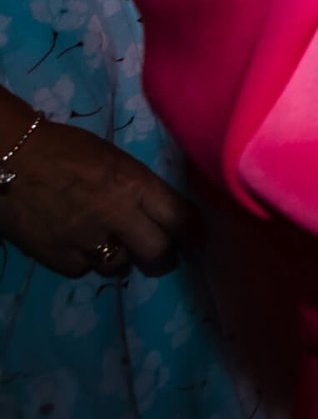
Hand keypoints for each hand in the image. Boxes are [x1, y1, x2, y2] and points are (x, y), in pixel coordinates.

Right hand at [0, 118, 191, 277]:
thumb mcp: (114, 159)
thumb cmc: (63, 149)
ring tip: (108, 241)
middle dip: (162, 255)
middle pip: (158, 251)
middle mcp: (117, 214)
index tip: (196, 241)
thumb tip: (161, 211)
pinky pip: (83, 269)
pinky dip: (83, 260)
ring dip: (119, 257)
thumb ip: (139, 186)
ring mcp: (86, 238)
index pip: (180, 218)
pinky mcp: (57, 256)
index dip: (193, 234)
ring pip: (119, 265)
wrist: (7, 158)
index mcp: (135, 183)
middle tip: (158, 253)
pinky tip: (76, 243)